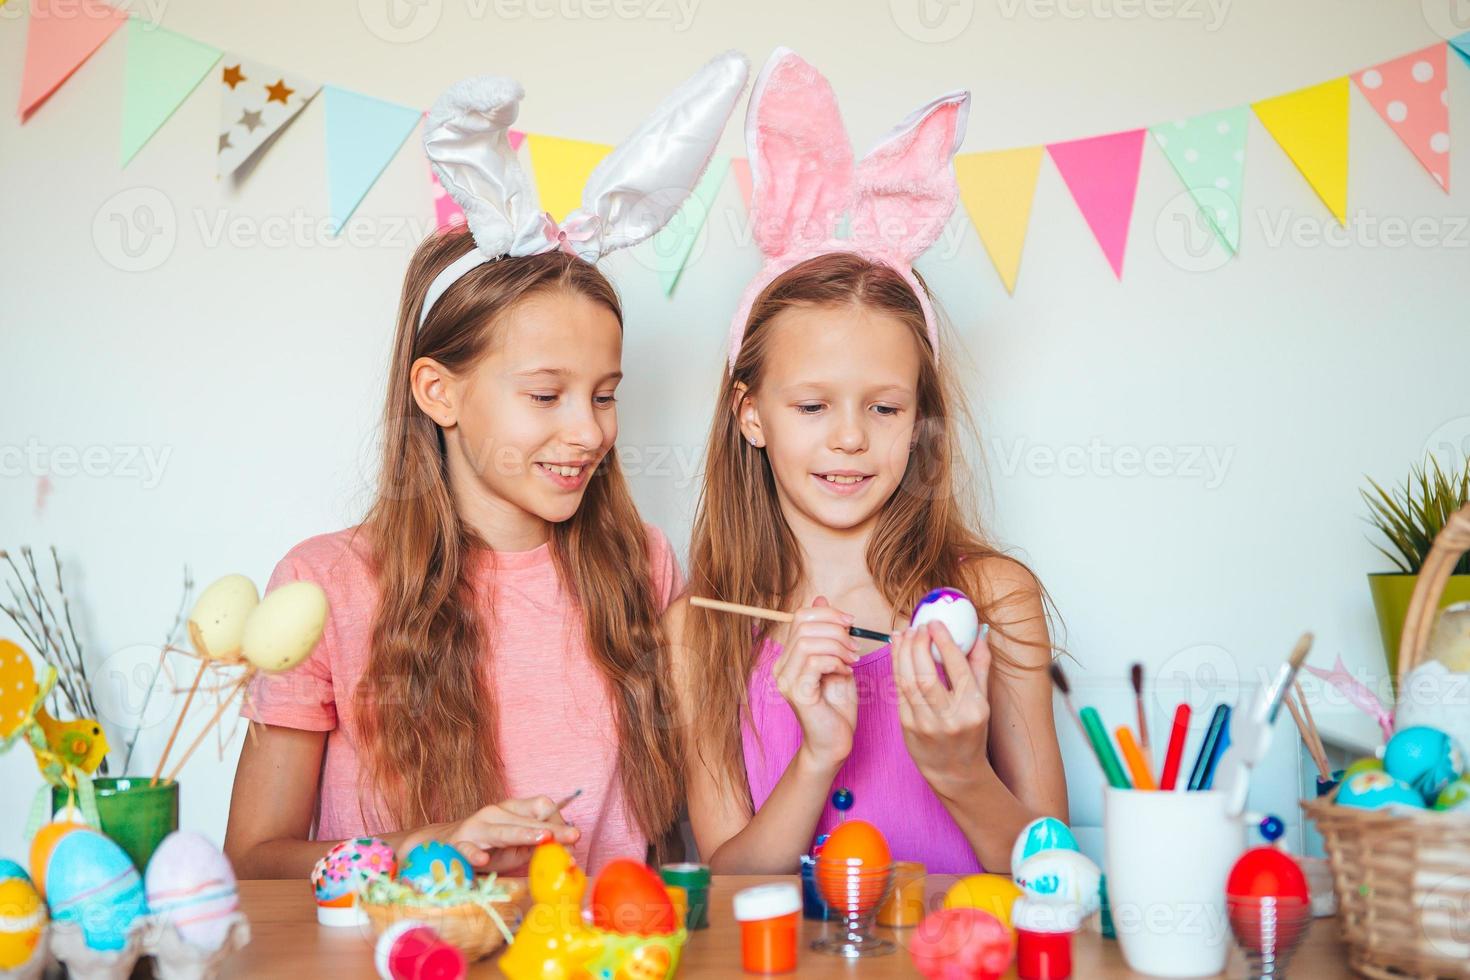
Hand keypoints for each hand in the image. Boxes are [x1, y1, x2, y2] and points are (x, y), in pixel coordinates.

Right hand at [401, 796, 580, 872]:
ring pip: (502, 830)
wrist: (443, 846)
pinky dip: (474, 853)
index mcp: (512, 810)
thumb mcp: (516, 846)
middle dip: (552, 830)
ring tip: (543, 839)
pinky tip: (483, 859)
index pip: (542, 806)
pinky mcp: (458, 844)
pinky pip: (466, 848)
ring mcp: (475, 827)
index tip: (572, 839)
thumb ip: (538, 846)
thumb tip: (568, 852)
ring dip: (524, 834)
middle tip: (573, 836)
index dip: (558, 822)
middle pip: (527, 820)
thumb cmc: (488, 847)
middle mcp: (495, 813)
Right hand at [774, 596, 859, 770]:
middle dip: (836, 629)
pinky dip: (835, 661)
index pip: (800, 616)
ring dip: (838, 646)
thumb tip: (821, 598)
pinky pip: (814, 662)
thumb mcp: (836, 660)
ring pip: (809, 641)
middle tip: (854, 645)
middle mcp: (781, 666)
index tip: (850, 623)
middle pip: (804, 624)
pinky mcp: (797, 693)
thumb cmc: (836, 705)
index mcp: (789, 656)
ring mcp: (786, 679)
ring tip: (851, 659)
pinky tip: (845, 671)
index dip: (827, 612)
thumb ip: (829, 633)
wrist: (834, 742)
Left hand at [892, 620, 992, 797]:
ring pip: (908, 682)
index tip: (935, 623)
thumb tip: (979, 632)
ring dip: (902, 654)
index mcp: (973, 708)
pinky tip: (897, 653)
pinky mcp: (907, 728)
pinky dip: (896, 668)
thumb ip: (980, 666)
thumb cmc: (971, 732)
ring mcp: (926, 725)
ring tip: (903, 634)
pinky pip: (899, 692)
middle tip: (917, 627)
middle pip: (927, 674)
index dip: (943, 641)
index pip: (957, 668)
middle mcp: (949, 718)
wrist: (955, 771)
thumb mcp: (983, 701)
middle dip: (918, 645)